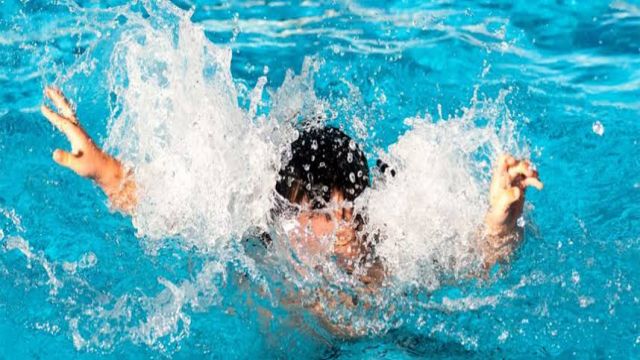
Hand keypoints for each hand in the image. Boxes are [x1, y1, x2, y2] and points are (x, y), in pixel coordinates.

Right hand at [40, 86, 135, 212]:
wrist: (105, 168)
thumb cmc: (92, 167)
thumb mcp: (78, 165)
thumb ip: (66, 159)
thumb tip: (54, 153)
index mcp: (78, 135)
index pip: (64, 122)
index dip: (53, 115)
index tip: (43, 107)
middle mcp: (79, 130)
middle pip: (67, 111)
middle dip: (58, 99)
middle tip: (48, 88)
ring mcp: (79, 132)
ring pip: (68, 113)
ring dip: (59, 103)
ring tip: (51, 93)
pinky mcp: (78, 135)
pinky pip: (68, 120)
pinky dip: (61, 113)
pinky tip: (58, 113)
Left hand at [485, 154, 542, 234]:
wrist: (502, 224)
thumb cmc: (497, 216)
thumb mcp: (500, 209)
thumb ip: (507, 199)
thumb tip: (517, 190)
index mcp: (498, 180)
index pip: (502, 161)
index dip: (510, 158)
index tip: (517, 164)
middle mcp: (506, 179)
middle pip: (516, 164)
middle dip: (524, 166)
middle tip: (530, 174)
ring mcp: (514, 183)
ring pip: (524, 170)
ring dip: (532, 172)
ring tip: (536, 179)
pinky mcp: (520, 188)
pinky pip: (529, 179)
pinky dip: (535, 180)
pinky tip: (540, 186)